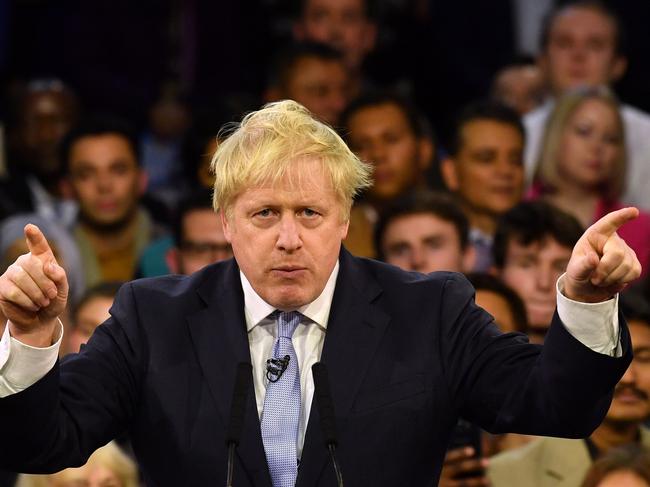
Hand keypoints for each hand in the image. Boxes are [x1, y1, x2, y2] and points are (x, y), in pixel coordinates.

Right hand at [0, 224, 67, 345]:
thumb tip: (49, 265)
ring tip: (43, 302)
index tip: (30, 228)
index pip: (39, 245)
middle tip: (51, 296)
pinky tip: (32, 305)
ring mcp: (11, 273)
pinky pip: (13, 291)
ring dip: (36, 293)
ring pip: (21, 277)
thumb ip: (60, 277)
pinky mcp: (2, 286)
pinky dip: (26, 301)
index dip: (35, 237)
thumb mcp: (62, 290)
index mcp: (41, 259)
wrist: (40, 319)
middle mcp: (24, 262)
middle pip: (33, 264)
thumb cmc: (52, 301)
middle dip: (46, 283)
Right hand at [438, 447, 489, 486]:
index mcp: (438, 465)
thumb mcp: (438, 467)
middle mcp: (441, 475)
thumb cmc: (438, 476)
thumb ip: (449, 462)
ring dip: (476, 482)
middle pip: (458, 468)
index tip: (472, 450)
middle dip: (473, 465)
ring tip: (488, 480)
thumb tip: (471, 453)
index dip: (460, 453)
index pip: (450, 456)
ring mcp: (445, 486)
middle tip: (487, 462)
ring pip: (462, 483)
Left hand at [564, 207, 641, 302]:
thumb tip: (593, 260)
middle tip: (594, 279)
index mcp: (595, 235)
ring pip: (627, 266)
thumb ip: (582, 265)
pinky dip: (620, 281)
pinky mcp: (634, 263)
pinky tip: (611, 280)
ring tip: (600, 279)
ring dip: (611, 278)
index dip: (621, 216)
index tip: (633, 211)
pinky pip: (634, 272)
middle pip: (617, 254)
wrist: (587, 287)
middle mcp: (613, 240)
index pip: (609, 222)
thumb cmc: (579, 274)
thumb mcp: (575, 271)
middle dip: (605, 270)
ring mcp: (626, 251)